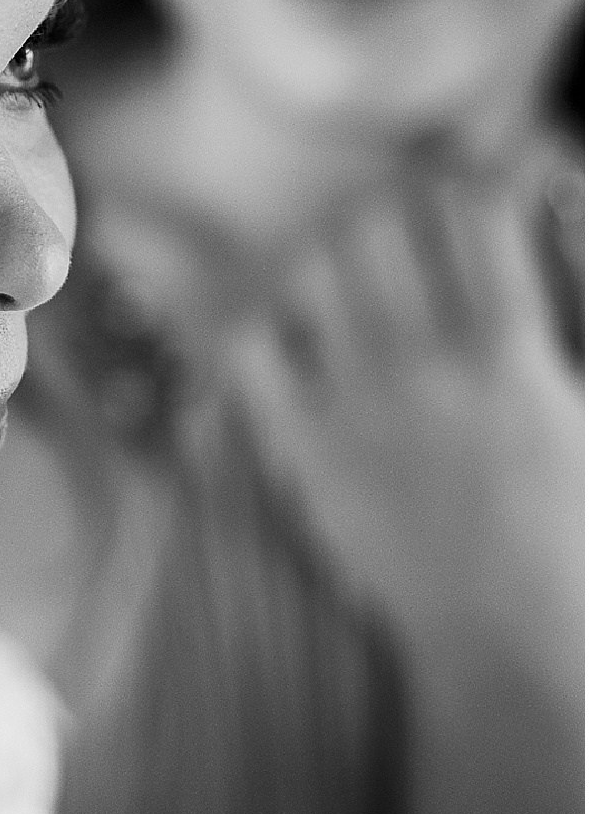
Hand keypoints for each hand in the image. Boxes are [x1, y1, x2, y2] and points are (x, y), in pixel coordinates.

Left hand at [217, 166, 582, 693]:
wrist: (509, 634)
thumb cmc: (570, 529)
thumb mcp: (584, 415)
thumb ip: (568, 325)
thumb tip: (543, 213)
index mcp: (514, 355)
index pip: (473, 215)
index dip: (462, 181)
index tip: (459, 180)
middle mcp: (430, 367)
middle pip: (379, 225)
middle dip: (382, 206)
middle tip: (387, 219)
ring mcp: (358, 407)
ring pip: (311, 272)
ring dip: (322, 254)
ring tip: (337, 266)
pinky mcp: (305, 452)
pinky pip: (250, 354)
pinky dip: (259, 326)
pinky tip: (280, 330)